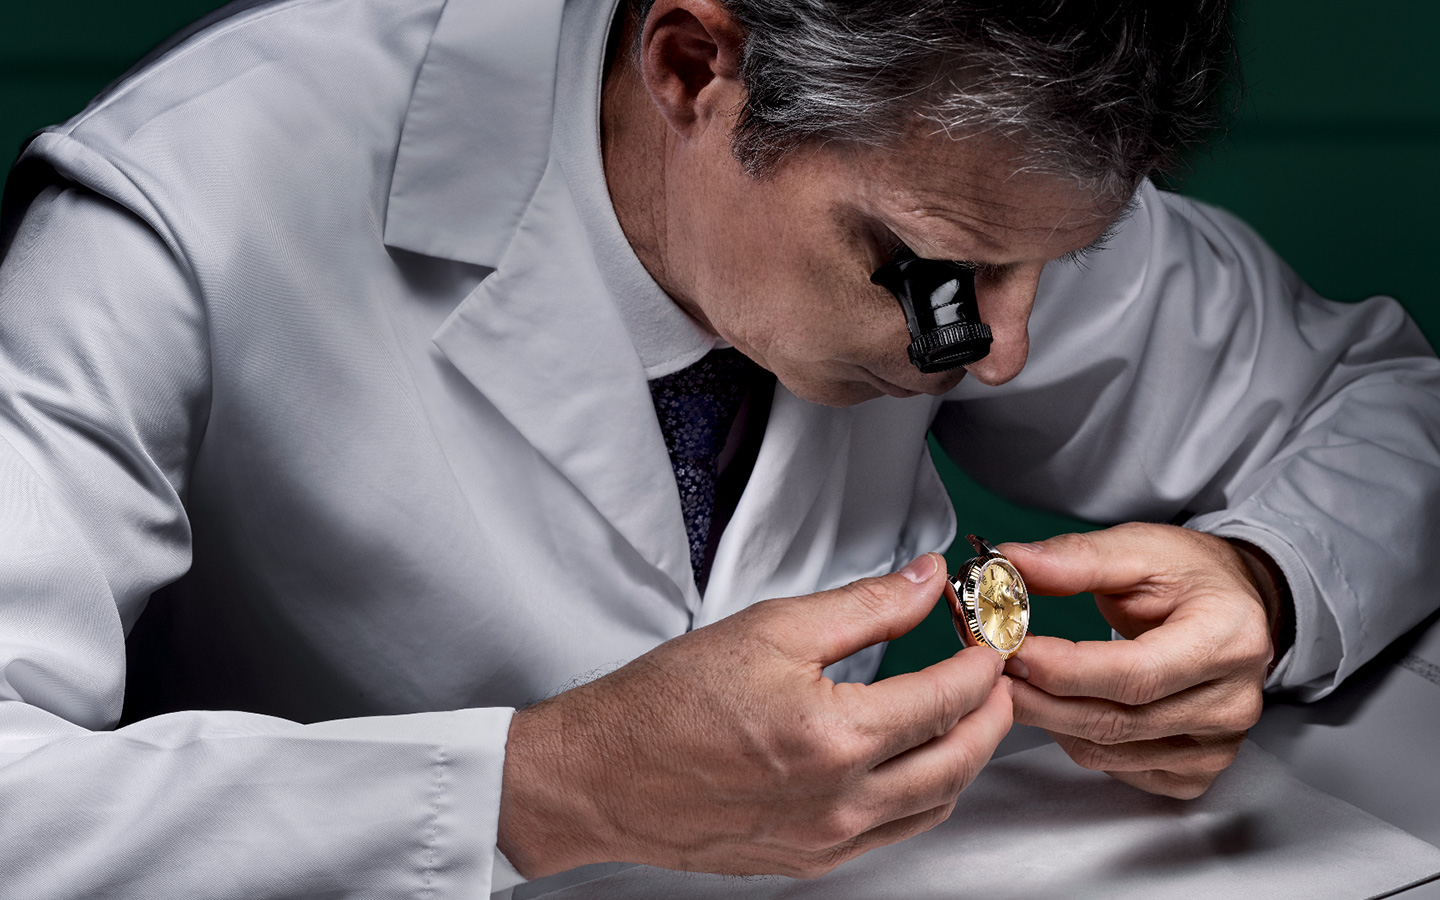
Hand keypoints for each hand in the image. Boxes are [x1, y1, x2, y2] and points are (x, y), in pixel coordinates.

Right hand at [497, 553, 1012, 878]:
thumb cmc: (667, 702)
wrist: (604, 774)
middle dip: (993, 710)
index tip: (988, 636)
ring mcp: (828, 839)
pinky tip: (912, 764)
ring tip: (962, 713)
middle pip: (960, 758)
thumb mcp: (770, 628)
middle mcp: (840, 801)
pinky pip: (894, 834)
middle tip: (994, 673)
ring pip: (936, 803)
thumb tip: (924, 582)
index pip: (948, 696)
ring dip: (965, 756)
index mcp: (834, 735)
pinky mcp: (810, 860)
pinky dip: (923, 796)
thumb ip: (863, 606)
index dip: (982, 660)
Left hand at [1000, 523, 1281, 798]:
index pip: (1134, 674)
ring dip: (1047, 720)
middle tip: (990, 669)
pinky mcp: (1198, 770)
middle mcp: (1233, 702)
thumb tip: (1010, 563)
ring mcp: (1218, 745)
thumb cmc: (1192, 575)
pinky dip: (1074, 740)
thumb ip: (1076, 558)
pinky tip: (1055, 707)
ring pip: (1107, 751)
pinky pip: (1117, 769)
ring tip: (1012, 682)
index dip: (1063, 669)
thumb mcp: (1140, 548)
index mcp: (1228, 640)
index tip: (1010, 649)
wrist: (1237, 606)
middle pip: (1115, 720)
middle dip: (1039, 697)